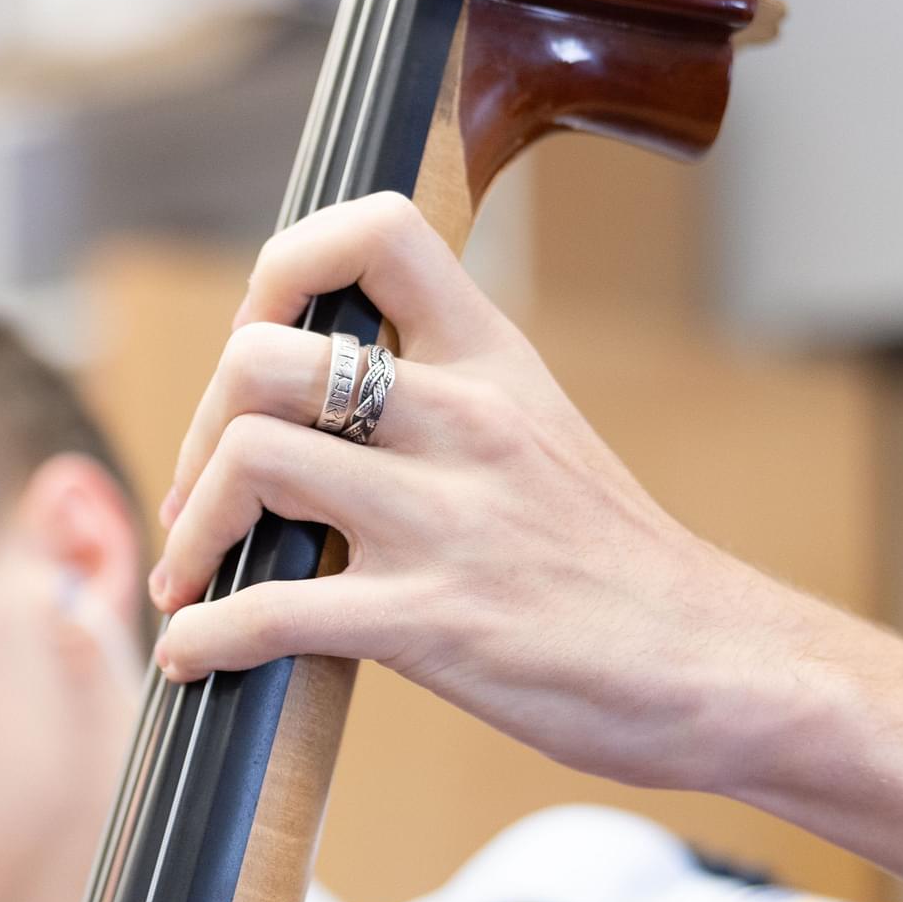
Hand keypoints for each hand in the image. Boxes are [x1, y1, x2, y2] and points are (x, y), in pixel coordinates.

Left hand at [147, 191, 825, 793]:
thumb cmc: (621, 568)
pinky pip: (270, 611)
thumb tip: (328, 406)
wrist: (715, 668)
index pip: (371, 233)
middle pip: (262, 359)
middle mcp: (463, 421)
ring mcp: (444, 519)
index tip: (257, 351)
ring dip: (190, 531)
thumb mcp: (543, 438)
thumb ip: (445, 406)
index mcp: (494, 361)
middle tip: (200, 492)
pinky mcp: (429, 621)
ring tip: (187, 579)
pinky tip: (194, 657)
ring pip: (251, 463)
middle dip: (197, 429)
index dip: (281, 272)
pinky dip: (204, 637)